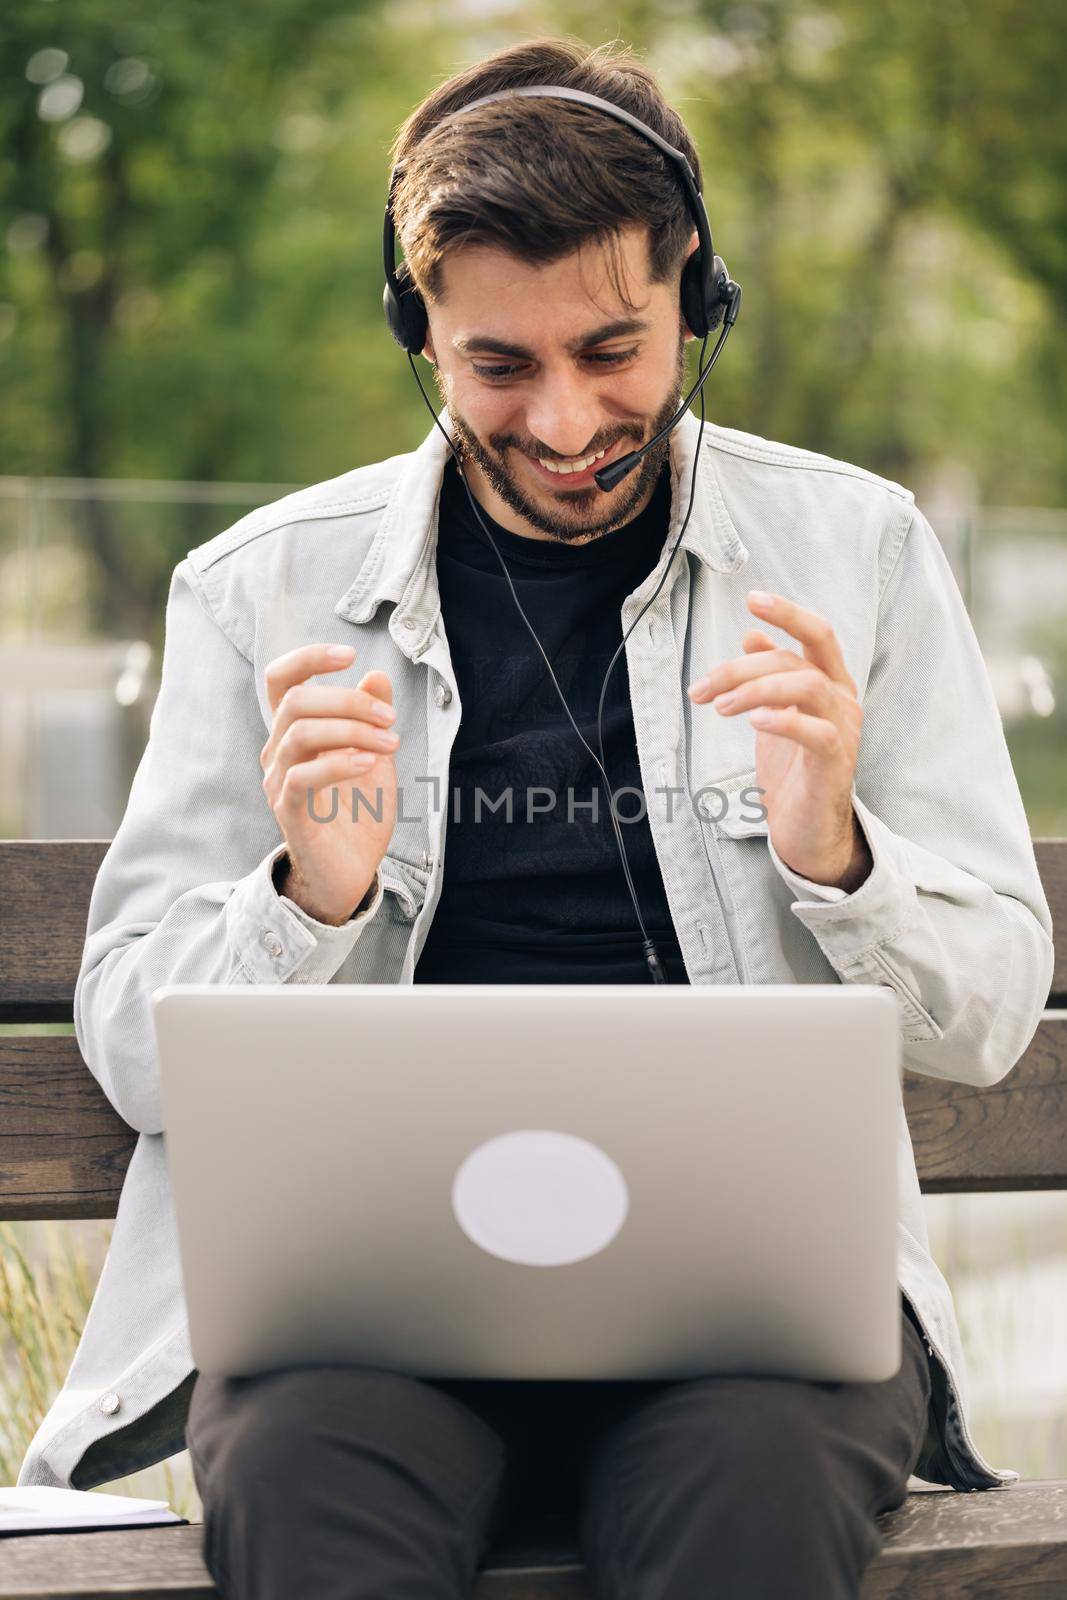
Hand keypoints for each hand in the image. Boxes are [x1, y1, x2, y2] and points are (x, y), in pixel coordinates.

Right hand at [260, 644, 399, 923]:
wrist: (351, 874)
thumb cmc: (358, 814)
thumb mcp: (375, 756)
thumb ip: (372, 718)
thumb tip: (377, 675)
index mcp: (295, 733)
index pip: (282, 680)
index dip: (309, 659)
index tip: (349, 654)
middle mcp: (279, 753)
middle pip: (297, 702)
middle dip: (348, 701)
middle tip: (389, 718)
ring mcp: (280, 783)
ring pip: (299, 734)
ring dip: (352, 730)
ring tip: (389, 743)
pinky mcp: (290, 813)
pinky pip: (303, 776)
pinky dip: (340, 762)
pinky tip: (370, 764)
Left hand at [687, 591, 869, 889]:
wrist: (808, 832)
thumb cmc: (793, 773)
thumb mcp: (775, 715)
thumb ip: (770, 674)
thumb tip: (752, 634)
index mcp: (830, 683)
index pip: (817, 634)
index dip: (788, 613)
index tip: (753, 599)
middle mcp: (842, 700)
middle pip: (799, 659)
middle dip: (744, 665)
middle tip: (702, 687)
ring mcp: (844, 731)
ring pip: (806, 687)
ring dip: (754, 690)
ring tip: (718, 707)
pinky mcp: (836, 764)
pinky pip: (817, 733)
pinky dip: (784, 721)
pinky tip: (754, 722)